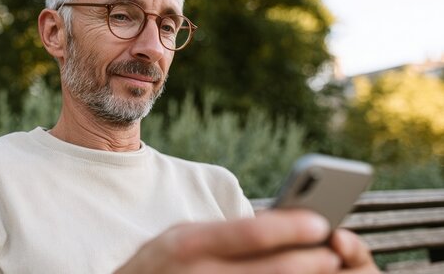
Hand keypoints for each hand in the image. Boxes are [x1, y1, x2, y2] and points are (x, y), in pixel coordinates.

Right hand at [115, 209, 378, 273]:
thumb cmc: (159, 265)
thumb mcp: (179, 239)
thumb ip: (220, 234)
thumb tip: (276, 227)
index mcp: (187, 241)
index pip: (248, 231)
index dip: (289, 228)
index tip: (320, 223)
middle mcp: (194, 271)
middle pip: (265, 268)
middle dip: (306, 262)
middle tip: (333, 253)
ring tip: (322, 272)